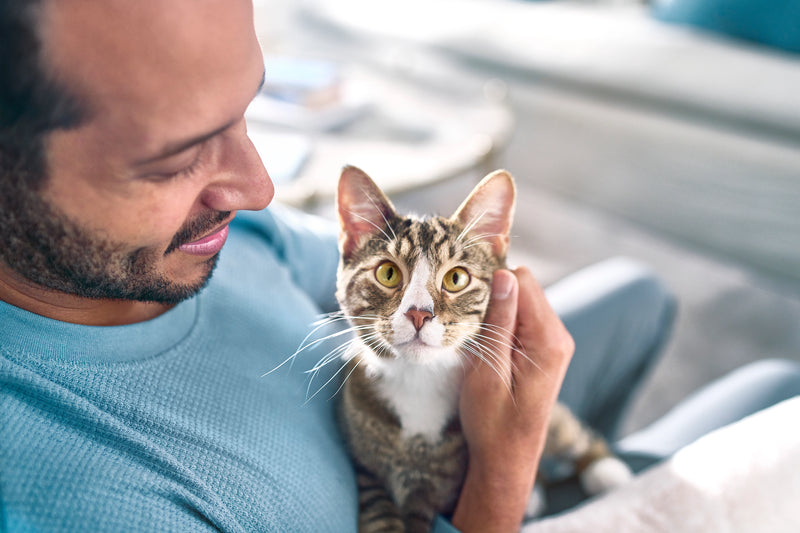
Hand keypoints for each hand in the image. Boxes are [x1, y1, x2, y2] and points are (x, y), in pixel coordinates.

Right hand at [451, 267, 574, 531]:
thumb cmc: (493, 421)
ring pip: (521, 301)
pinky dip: (502, 323)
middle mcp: (558, 336)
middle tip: (466, 321)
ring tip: (475, 337)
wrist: (507, 458)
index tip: (463, 299)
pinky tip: (486, 344)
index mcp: (548, 339)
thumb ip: (499, 321)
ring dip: (495, 311)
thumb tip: (504, 274)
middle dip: (493, 296)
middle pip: (523, 287)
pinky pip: (522, 319)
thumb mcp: (488, 369)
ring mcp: (553, 343)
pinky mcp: (544, 350)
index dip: (490, 283)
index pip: (522, 281)